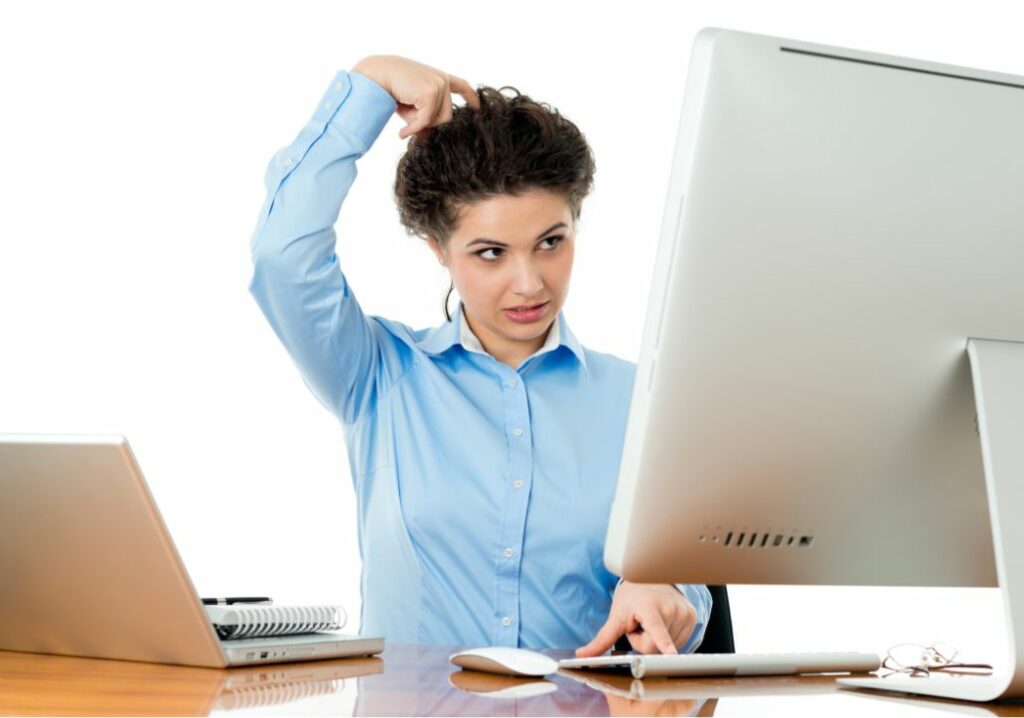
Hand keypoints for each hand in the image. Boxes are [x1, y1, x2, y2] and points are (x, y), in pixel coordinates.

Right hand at [351, 54, 479, 139]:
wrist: (375, 75)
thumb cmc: (390, 87)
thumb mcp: (411, 106)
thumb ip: (424, 120)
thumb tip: (429, 138)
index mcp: (438, 77)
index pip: (461, 86)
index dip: (471, 97)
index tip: (477, 107)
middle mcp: (442, 79)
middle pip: (447, 117)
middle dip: (428, 124)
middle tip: (409, 126)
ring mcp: (439, 84)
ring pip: (439, 121)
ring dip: (420, 124)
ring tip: (403, 118)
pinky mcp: (431, 92)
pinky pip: (427, 121)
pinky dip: (413, 129)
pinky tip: (402, 132)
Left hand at [576, 581, 696, 656]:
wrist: (651, 576)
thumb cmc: (632, 597)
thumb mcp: (616, 616)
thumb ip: (601, 640)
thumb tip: (581, 655)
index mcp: (649, 606)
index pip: (656, 629)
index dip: (664, 643)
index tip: (672, 655)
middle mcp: (670, 608)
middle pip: (655, 648)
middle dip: (643, 643)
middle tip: (640, 625)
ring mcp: (684, 612)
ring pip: (667, 647)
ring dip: (656, 640)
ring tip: (652, 622)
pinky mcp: (692, 617)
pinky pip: (679, 642)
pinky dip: (668, 637)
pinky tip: (664, 623)